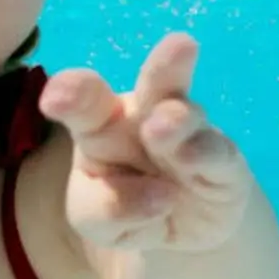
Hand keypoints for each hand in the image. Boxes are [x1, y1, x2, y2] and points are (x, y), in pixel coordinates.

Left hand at [38, 33, 252, 253]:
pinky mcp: (224, 162)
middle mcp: (147, 116)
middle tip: (167, 49)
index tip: (55, 97)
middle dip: (161, 68)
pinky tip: (191, 158)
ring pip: (183, 116)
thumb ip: (104, 210)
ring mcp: (189, 134)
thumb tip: (156, 198)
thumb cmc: (123, 206)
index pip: (85, 101)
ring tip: (158, 128)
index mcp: (101, 121)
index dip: (72, 93)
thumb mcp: (95, 217)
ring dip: (174, 119)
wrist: (176, 229)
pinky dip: (202, 155)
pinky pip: (217, 154)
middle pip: (150, 86)